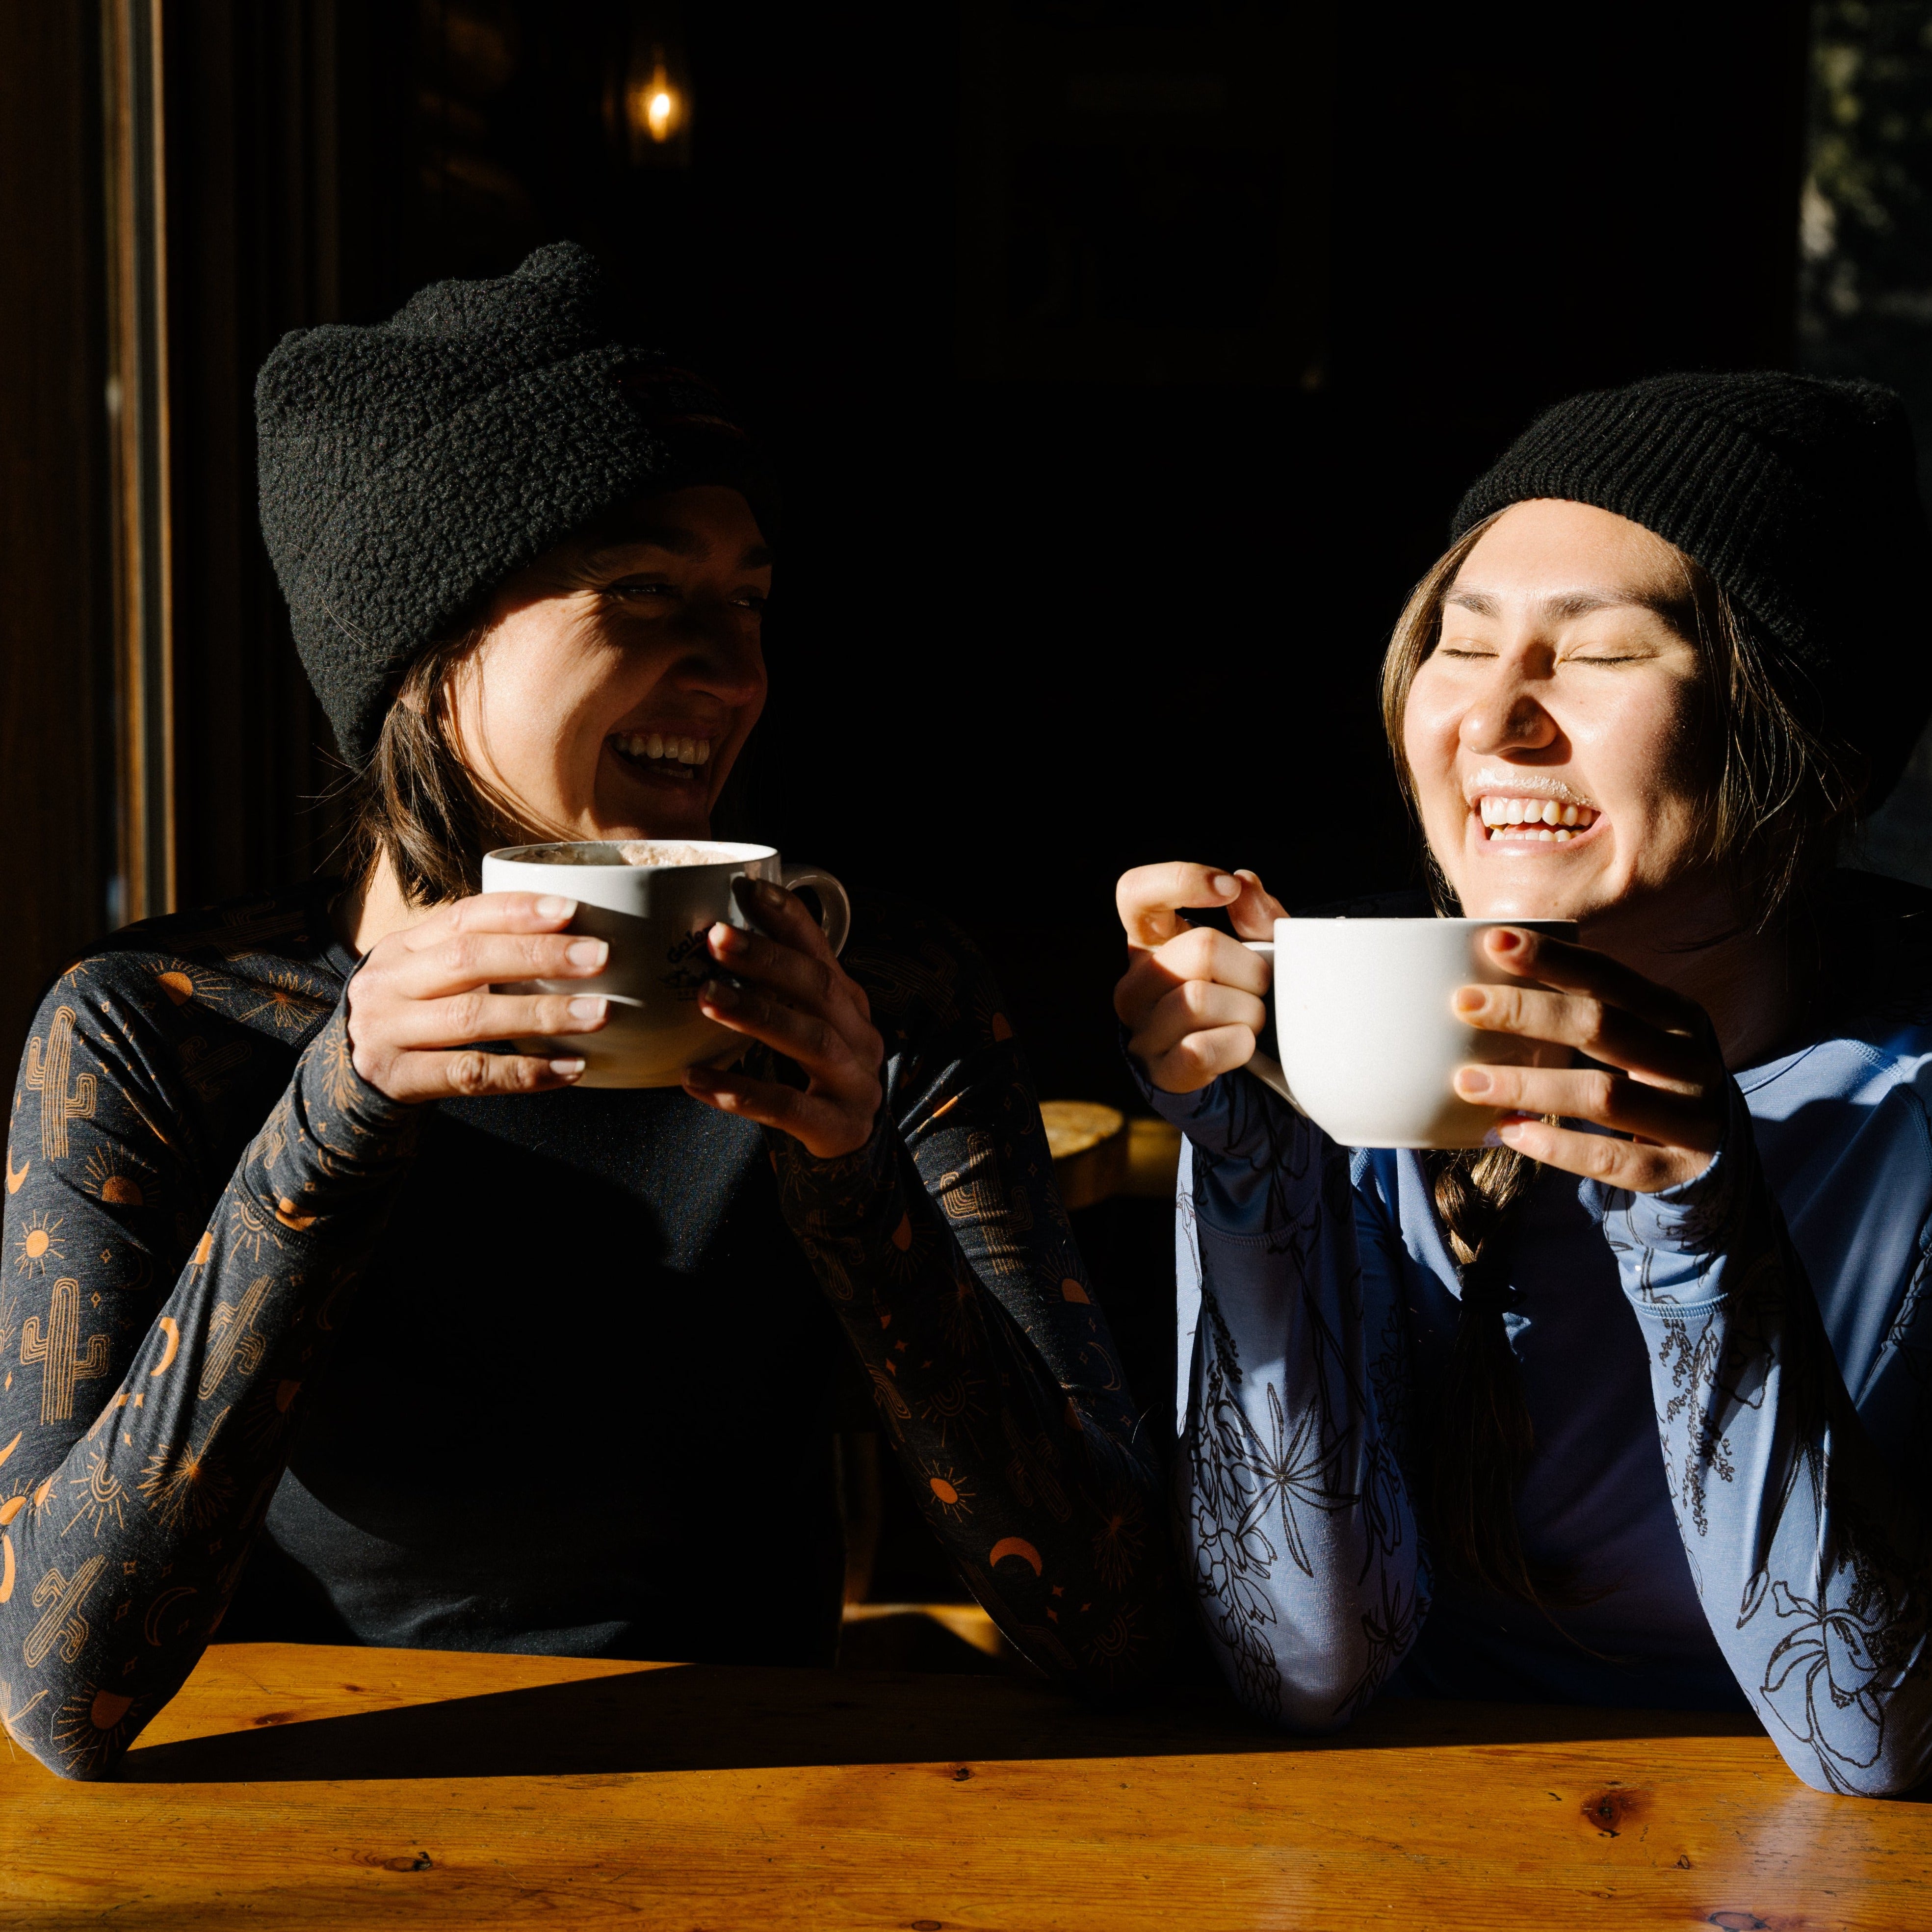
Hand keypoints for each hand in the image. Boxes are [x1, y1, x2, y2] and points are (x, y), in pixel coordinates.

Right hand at [345, 892, 610, 1102]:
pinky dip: (526, 1072)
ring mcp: (388, 1031)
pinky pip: (471, 1073)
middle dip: (539, 956)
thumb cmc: (410, 1016)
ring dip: (543, 1014)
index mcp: (404, 946)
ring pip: (473, 1017)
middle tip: (599, 957)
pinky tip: (571, 1067)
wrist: (346, 1077)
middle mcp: (390, 982)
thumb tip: (571, 939)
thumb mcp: (426, 974)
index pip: (463, 916)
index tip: (571, 908)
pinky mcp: (398, 1078)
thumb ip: (476, 954)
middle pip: (469, 960)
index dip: (517, 910)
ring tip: (598, 1012)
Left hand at [681, 878, 884, 1158]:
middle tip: (714, 937)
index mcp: (848, 1003)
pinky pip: (790, 1108)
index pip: (822, 950)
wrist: (851, 1150)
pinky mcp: (840, 1127)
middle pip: (820, 988)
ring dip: (759, 1015)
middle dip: (767, 959)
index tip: (747, 888)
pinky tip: (695, 1080)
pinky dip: (742, 1092)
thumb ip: (773, 989)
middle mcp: (860, 1036)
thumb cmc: (811, 1077)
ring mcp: (856, 1082)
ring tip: (706, 997)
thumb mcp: (802, 1025)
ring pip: (813, 1041)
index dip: (788, 917)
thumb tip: (708, 938)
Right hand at [1113, 863, 1286, 1093]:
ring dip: (1248, 1011)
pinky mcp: (1160, 1072)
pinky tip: (1242, 1046)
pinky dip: (1238, 1046)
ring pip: (1199, 1000)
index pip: (1136, 892)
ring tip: (1252, 1020)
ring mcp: (1142, 1030)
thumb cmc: (1248, 997)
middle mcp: (1135, 983)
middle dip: (1251, 968)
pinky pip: (1201, 1049)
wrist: (1252, 1073)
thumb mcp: (1261, 949)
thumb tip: (1244, 882)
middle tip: (1260, 988)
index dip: (1180, 879)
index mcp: (1151, 943)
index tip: (1227, 888)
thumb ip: (1256, 915)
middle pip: (1200, 948)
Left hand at [1452, 926, 1726, 1192]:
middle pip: (1603, 1027)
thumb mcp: (1633, 1038)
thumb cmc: (1648, 1081)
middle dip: (1527, 1012)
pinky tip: (1508, 1132)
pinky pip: (1611, 1159)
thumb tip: (1484, 977)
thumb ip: (1579, 1012)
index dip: (1553, 958)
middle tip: (1462, 1004)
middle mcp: (1692, 1061)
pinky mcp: (1679, 1170)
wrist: (1716, 1158)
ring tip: (1467, 1081)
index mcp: (1676, 1015)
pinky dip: (1556, 1147)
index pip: (1609, 977)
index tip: (1493, 941)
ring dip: (1529, 1086)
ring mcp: (1692, 1117)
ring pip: (1603, 1095)